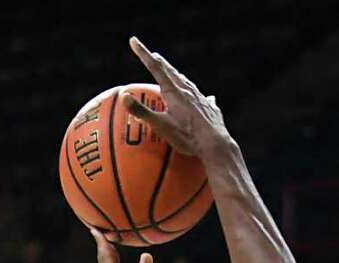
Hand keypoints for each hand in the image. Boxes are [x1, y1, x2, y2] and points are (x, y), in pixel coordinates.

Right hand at [126, 37, 228, 163]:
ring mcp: (201, 98)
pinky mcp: (210, 108)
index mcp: (173, 91)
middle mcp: (187, 90)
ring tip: (173, 73)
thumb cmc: (187, 137)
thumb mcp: (161, 126)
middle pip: (171, 71)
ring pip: (186, 82)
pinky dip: (198, 95)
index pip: (154, 67)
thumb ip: (142, 112)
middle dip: (160, 62)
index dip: (143, 53)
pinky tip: (206, 97)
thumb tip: (123, 97)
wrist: (216, 145)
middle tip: (153, 55)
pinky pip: (203, 97)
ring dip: (177, 75)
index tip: (134, 41)